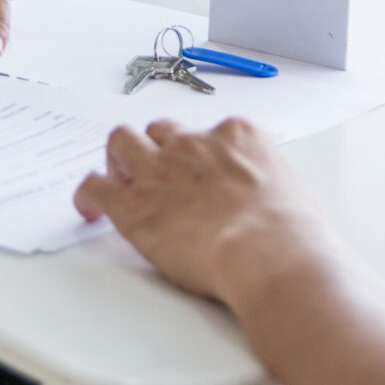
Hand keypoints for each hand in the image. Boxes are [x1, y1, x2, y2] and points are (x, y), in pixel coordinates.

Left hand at [74, 119, 339, 306]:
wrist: (269, 253)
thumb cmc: (292, 232)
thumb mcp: (297, 195)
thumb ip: (275, 190)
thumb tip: (279, 205)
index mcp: (237, 136)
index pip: (207, 133)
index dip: (197, 156)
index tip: (196, 174)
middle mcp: (194, 143)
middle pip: (160, 130)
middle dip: (155, 149)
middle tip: (153, 173)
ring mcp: (160, 169)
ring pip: (121, 141)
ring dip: (118, 159)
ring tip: (118, 179)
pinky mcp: (132, 203)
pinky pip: (94, 187)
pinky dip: (88, 196)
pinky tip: (91, 211)